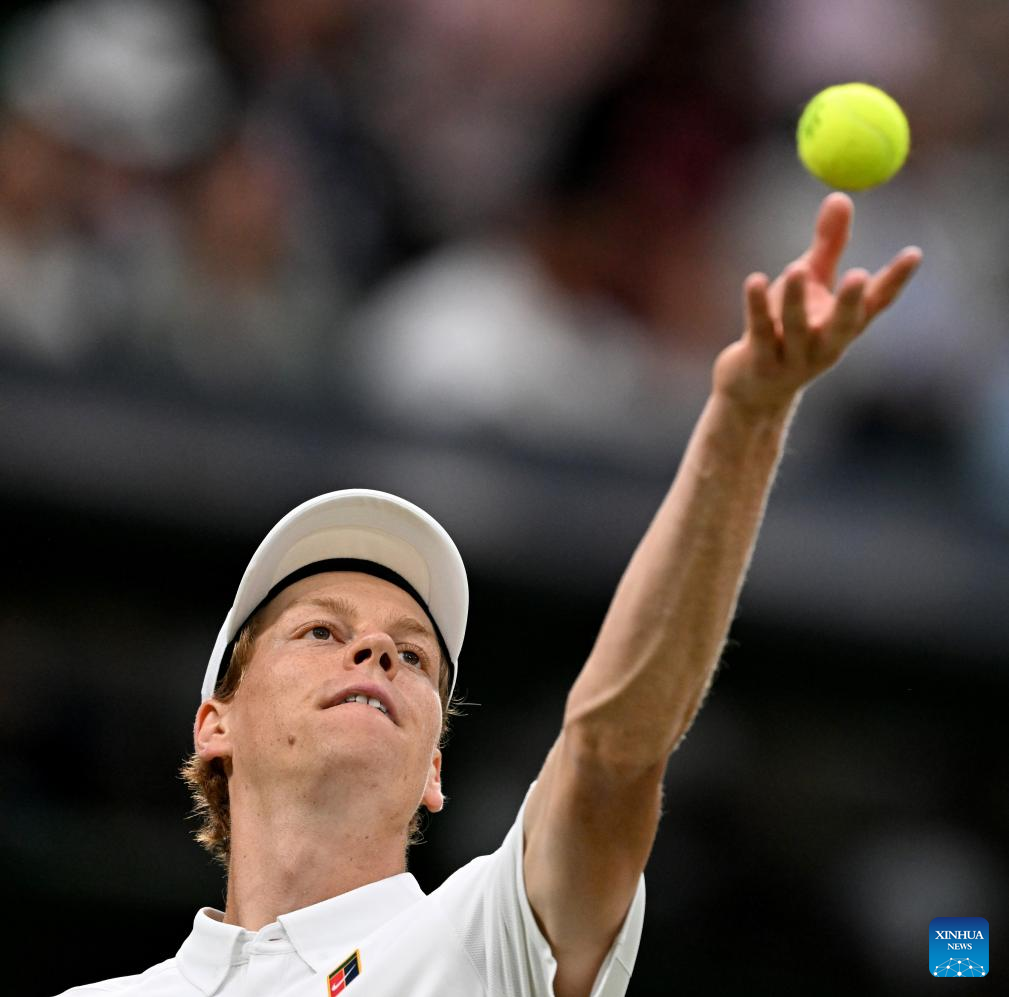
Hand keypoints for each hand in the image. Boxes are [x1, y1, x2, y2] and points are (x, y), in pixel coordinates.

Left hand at [712, 192, 922, 414]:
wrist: (753, 389)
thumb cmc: (787, 328)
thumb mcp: (812, 284)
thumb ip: (829, 244)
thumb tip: (841, 195)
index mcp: (844, 326)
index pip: (877, 303)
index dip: (895, 280)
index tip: (914, 253)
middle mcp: (825, 345)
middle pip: (843, 325)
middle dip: (851, 302)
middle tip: (859, 275)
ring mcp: (793, 357)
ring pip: (796, 328)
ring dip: (796, 299)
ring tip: (797, 268)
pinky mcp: (760, 361)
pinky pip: (759, 330)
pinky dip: (756, 306)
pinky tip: (753, 280)